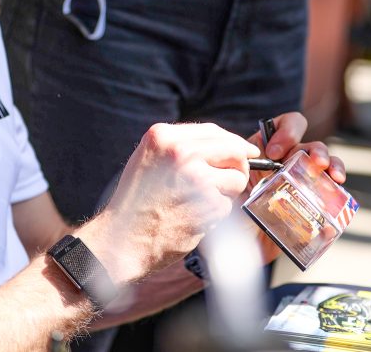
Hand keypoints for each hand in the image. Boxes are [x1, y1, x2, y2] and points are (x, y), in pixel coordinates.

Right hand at [86, 122, 259, 282]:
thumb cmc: (136, 203)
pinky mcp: (208, 203)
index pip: (213, 131)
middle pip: (233, 150)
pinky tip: (195, 218)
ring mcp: (197, 177)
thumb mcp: (149, 159)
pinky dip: (217, 214)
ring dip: (226, 193)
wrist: (124, 240)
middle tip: (234, 179)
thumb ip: (179, 146)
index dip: (234, 143)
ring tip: (199, 203)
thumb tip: (223, 145)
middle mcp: (180, 151)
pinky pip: (228, 205)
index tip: (246, 151)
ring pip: (236, 179)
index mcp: (163, 136)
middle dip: (239, 166)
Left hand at [241, 112, 345, 263]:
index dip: (286, 131)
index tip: (275, 153)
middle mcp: (289, 163)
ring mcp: (304, 184)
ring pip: (327, 166)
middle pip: (310, 145)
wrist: (238, 244)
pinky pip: (332, 197)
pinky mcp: (314, 206)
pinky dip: (338, 198)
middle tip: (315, 163)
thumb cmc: (231, 208)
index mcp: (269, 150)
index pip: (285, 125)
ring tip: (334, 176)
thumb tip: (243, 166)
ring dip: (333, 165)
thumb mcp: (230, 184)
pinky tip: (337, 204)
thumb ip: (235, 171)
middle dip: (316, 150)